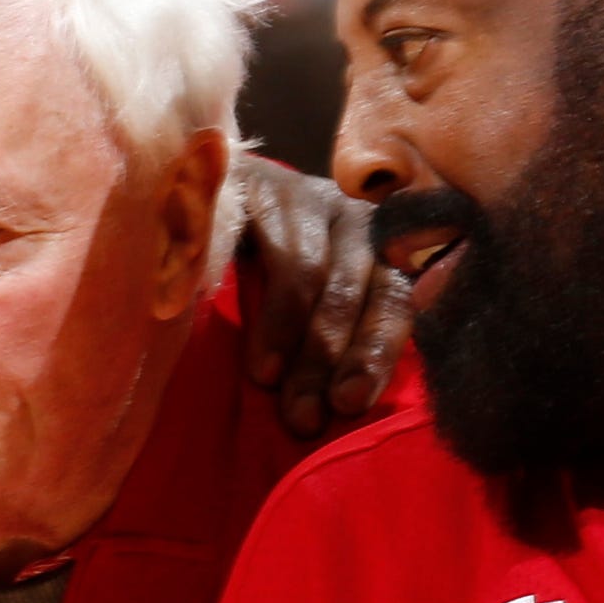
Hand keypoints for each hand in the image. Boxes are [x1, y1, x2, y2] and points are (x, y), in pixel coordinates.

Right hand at [234, 156, 411, 437]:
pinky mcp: (266, 185)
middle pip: (359, 288)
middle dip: (331, 359)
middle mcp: (358, 216)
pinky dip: (271, 311)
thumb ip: (338, 344)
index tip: (349, 402)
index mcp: (383, 249)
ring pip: (316, 273)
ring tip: (271, 384)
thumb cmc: (270, 274)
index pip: (397, 299)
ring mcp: (313, 195)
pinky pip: (274, 250)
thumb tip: (337, 409)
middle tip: (306, 417)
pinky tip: (258, 353)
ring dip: (296, 339)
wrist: (206, 197)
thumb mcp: (314, 310)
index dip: (377, 351)